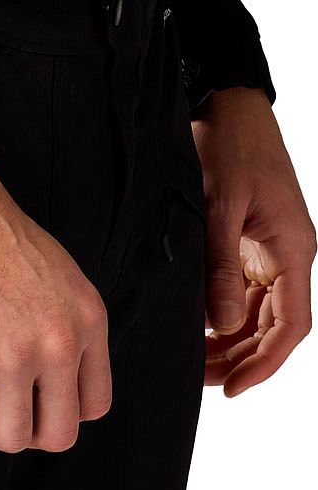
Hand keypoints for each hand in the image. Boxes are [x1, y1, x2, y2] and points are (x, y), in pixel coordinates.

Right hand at [0, 155, 110, 452]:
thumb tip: (53, 384)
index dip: (60, 410)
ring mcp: (12, 357)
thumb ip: (68, 329)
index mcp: (88, 321)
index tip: (33, 395)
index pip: (95, 405)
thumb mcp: (61, 279)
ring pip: (11, 438)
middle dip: (26, 428)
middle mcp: (59, 344)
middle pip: (59, 435)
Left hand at [192, 89, 315, 395]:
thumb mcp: (222, 204)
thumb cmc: (232, 143)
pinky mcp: (250, 240)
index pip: (291, 325)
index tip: (233, 388)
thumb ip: (221, 266)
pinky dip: (224, 312)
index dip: (266, 362)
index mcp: (293, 249)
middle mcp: (287, 255)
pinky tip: (197, 326)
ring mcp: (270, 249)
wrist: (230, 101)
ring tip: (195, 361)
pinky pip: (244, 289)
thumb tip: (223, 323)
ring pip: (258, 312)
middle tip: (201, 380)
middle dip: (242, 357)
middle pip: (274, 325)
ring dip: (231, 339)